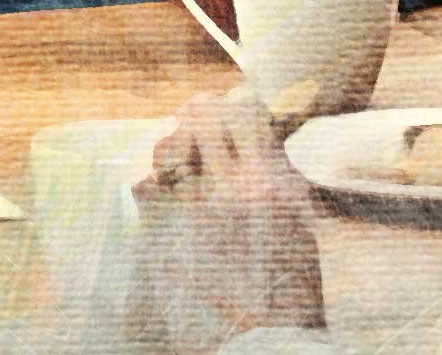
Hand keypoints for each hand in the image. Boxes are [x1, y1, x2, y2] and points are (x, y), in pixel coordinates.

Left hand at [127, 89, 326, 351]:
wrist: (263, 342)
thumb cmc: (287, 288)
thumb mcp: (296, 223)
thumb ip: (274, 178)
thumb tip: (254, 144)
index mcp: (274, 182)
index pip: (245, 111)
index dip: (229, 108)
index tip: (223, 116)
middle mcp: (235, 186)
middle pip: (200, 116)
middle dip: (194, 119)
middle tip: (191, 129)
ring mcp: (197, 207)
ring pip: (168, 147)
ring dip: (169, 150)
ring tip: (175, 164)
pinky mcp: (166, 233)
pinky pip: (145, 188)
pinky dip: (149, 188)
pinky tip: (158, 198)